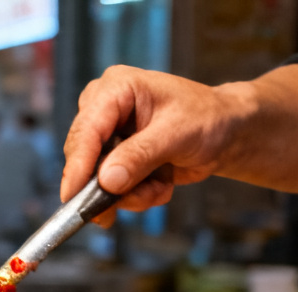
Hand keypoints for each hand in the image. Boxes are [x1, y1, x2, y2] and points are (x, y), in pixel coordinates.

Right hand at [61, 66, 244, 223]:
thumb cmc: (207, 119)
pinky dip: (138, 195)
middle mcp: (104, 110)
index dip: (78, 165)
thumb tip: (106, 181)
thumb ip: (140, 156)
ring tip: (161, 187)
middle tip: (140, 198)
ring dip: (132, 194)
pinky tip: (160, 184)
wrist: (225, 133)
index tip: (72, 197)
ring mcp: (108, 137)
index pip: (87, 129)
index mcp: (116, 88)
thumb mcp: (176, 135)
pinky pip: (112, 191)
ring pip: (97, 181)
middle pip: (84, 157)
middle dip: (112, 186)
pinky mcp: (116, 160)